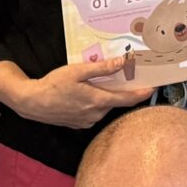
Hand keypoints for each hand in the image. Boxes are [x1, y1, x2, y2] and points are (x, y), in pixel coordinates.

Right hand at [17, 57, 155, 128]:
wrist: (32, 102)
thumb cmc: (54, 84)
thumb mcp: (78, 71)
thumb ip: (102, 68)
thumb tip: (122, 63)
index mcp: (98, 100)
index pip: (127, 99)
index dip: (142, 94)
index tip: (154, 88)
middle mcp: (95, 114)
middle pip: (116, 102)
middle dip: (123, 91)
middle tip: (127, 77)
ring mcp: (86, 121)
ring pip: (105, 107)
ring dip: (107, 96)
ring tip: (102, 83)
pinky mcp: (78, 124)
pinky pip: (94, 113)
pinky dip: (96, 103)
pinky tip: (88, 94)